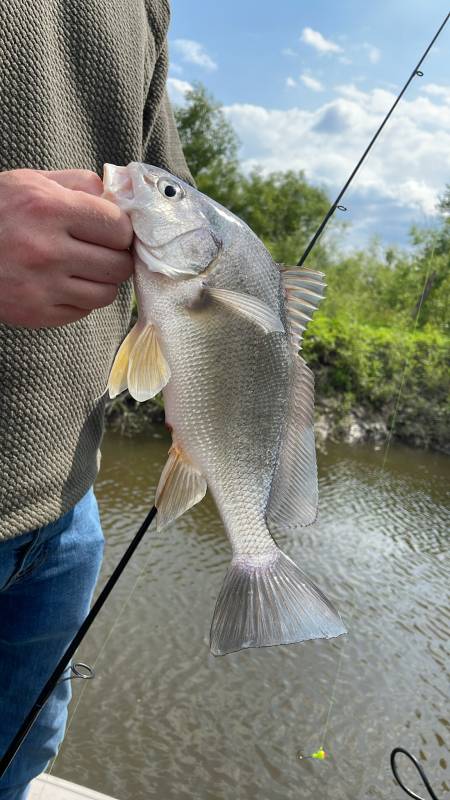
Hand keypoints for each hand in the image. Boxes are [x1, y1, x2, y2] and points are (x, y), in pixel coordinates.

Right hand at [0, 168, 133, 327]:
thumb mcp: (31, 182)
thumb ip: (79, 184)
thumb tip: (120, 197)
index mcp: (49, 209)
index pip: (118, 228)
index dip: (121, 230)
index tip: (112, 231)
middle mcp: (46, 249)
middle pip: (119, 265)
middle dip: (116, 257)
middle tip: (102, 252)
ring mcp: (41, 286)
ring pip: (106, 294)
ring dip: (101, 282)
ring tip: (82, 268)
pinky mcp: (35, 313)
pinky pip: (82, 311)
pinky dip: (79, 299)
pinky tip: (62, 283)